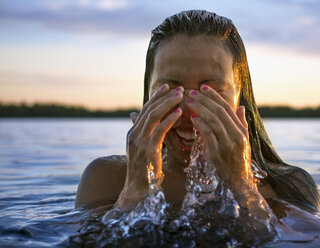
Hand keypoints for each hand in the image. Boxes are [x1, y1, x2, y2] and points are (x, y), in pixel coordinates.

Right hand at [114, 84, 183, 210]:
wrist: (137, 190)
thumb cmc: (144, 172)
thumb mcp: (142, 150)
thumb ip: (144, 134)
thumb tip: (139, 119)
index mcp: (133, 133)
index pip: (145, 110)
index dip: (156, 97)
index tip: (168, 87)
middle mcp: (134, 134)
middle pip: (149, 109)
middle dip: (164, 97)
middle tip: (179, 88)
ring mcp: (140, 141)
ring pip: (153, 115)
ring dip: (168, 103)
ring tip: (181, 95)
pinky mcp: (148, 149)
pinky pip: (160, 130)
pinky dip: (170, 119)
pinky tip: (180, 112)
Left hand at [186, 85, 251, 188]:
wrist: (237, 186)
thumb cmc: (238, 163)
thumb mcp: (243, 143)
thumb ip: (242, 124)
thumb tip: (241, 107)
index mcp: (241, 131)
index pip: (227, 108)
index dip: (215, 97)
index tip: (203, 88)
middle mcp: (237, 136)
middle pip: (220, 112)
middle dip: (205, 100)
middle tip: (191, 92)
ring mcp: (228, 145)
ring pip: (214, 120)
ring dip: (200, 108)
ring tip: (188, 101)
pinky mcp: (217, 153)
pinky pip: (208, 134)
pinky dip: (200, 123)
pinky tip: (192, 117)